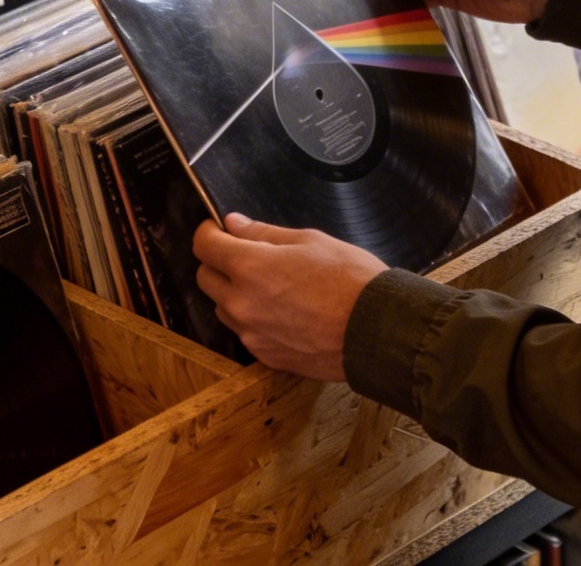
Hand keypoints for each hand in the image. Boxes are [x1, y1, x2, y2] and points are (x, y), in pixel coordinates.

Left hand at [194, 213, 387, 380]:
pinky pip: (245, 332)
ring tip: (271, 286)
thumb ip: (264, 233)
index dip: (209, 232)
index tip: (219, 229)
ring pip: (223, 307)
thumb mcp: (310, 241)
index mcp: (249, 267)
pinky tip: (284, 312)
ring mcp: (251, 334)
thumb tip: (233, 224)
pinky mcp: (265, 356)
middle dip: (219, 262)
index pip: (203, 246)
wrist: (377, 331)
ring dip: (234, 293)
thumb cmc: (351, 280)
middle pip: (205, 278)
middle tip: (248, 255)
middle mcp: (241, 303)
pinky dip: (254, 319)